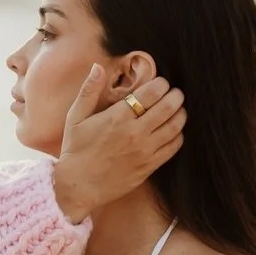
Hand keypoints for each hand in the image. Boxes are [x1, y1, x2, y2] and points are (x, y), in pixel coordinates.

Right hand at [51, 66, 185, 223]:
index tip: (161, 82)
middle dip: (175, 96)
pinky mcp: (149, 166)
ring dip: (180, 114)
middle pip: (167, 107)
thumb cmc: (75, 150)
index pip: (150, 93)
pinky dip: (178, 135)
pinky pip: (173, 147)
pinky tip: (174, 131)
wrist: (78, 187)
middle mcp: (134, 133)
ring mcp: (144, 151)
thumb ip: (89, 90)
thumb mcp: (75, 117)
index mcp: (117, 117)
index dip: (161, 84)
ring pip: (174, 126)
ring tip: (178, 109)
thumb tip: (98, 67)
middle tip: (175, 93)